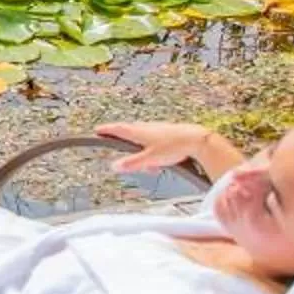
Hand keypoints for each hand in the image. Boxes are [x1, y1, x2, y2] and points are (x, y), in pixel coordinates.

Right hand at [95, 120, 215, 173]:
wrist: (196, 140)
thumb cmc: (174, 147)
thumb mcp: (150, 159)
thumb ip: (132, 163)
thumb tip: (114, 166)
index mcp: (139, 132)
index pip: (118, 130)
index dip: (107, 130)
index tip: (97, 130)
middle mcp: (147, 128)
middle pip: (129, 132)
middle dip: (122, 138)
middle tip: (114, 140)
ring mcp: (158, 129)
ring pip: (142, 137)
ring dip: (140, 149)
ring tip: (146, 165)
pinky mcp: (168, 133)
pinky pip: (154, 141)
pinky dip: (152, 150)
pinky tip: (160, 162)